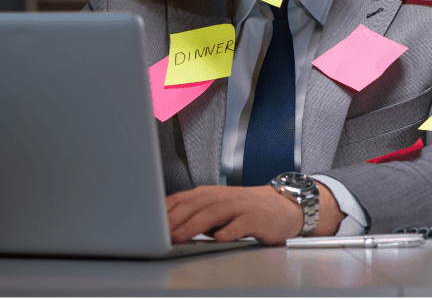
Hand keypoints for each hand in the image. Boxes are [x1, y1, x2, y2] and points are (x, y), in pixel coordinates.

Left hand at [166, 185, 301, 244]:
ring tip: (179, 237)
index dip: (165, 211)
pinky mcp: (256, 217)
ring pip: (213, 212)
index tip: (149, 223)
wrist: (282, 207)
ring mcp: (240, 205)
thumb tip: (170, 229)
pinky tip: (218, 239)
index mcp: (210, 193)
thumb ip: (197, 216)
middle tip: (159, 233)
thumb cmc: (245, 210)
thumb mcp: (218, 210)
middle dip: (174, 219)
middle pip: (194, 204)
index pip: (182, 199)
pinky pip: (240, 224)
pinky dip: (228, 231)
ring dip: (194, 225)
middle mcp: (223, 196)